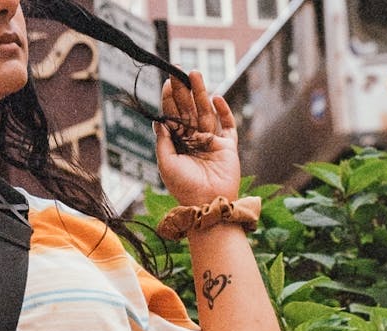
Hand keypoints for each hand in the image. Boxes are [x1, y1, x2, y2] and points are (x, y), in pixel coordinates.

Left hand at [153, 70, 241, 206]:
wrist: (207, 203)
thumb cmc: (184, 187)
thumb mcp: (166, 163)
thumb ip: (163, 140)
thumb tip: (158, 120)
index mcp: (178, 144)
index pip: (173, 116)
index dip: (169, 99)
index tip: (166, 82)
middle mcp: (194, 140)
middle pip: (188, 109)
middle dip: (184, 90)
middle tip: (179, 70)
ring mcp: (212, 142)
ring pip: (206, 112)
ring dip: (201, 93)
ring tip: (195, 73)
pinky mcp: (228, 146)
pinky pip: (227, 125)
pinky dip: (223, 111)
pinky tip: (216, 97)